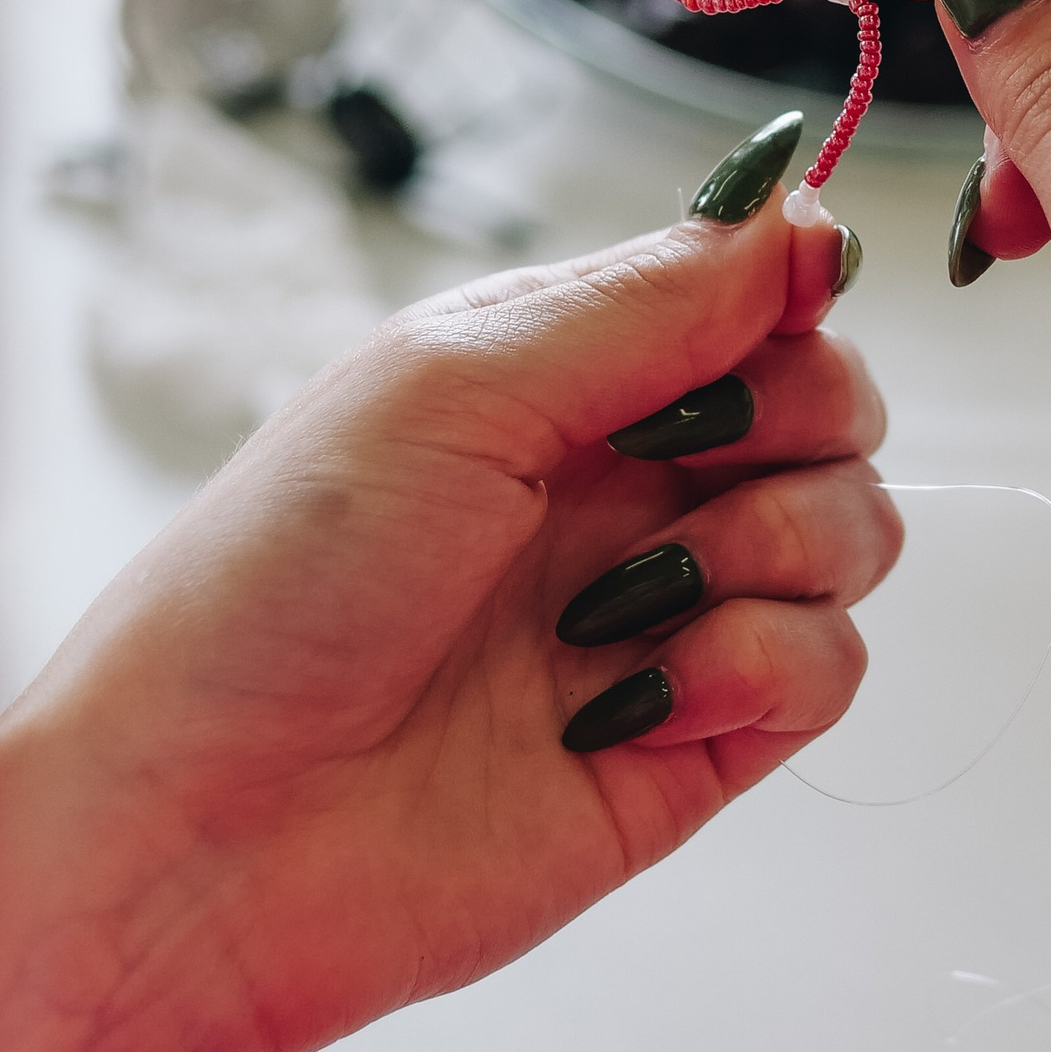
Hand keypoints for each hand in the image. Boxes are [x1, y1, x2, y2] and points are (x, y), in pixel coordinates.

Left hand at [0, 176, 895, 1051]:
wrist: (198, 835)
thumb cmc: (271, 589)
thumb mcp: (453, 384)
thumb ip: (648, 302)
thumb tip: (800, 215)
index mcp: (551, 379)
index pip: (746, 295)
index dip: (789, 289)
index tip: (785, 304)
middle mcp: (618, 489)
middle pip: (830, 407)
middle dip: (799, 416)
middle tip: (675, 465)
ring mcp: (660, 618)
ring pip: (852, 531)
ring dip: (778, 542)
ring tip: (626, 601)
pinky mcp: (689, 749)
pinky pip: (828, 670)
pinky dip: (761, 666)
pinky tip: (636, 699)